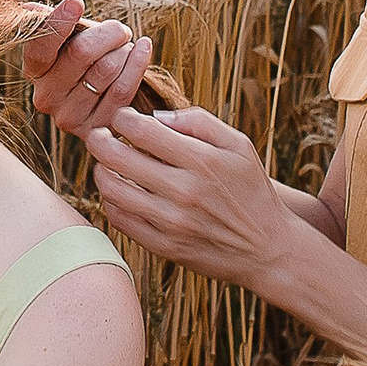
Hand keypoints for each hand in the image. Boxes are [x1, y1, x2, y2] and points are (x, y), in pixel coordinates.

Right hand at [24, 0, 156, 144]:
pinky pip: (123, 89)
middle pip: (81, 52)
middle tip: (120, 29)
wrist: (104, 99)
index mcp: (33, 72)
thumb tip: (29, 9)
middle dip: (107, 32)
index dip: (58, 23)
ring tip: (126, 47)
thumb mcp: (67, 41)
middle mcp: (45, 98)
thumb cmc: (84, 60)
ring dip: (123, 49)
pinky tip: (143, 48)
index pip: (40, 48)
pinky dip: (138, 62)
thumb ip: (51, 25)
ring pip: (106, 68)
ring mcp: (70, 117)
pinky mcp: (97, 128)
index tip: (76, 2)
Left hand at [88, 104, 291, 285]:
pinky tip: (119, 192)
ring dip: (101, 171)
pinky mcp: (164, 246)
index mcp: (202, 161)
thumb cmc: (252, 190)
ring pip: (112, 190)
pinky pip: (121, 220)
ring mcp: (171, 222)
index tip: (122, 118)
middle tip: (99, 136)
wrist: (267, 248)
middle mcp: (184, 192)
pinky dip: (111, 202)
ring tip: (105, 163)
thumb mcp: (239, 145)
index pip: (142, 131)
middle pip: (118, 158)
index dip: (123, 119)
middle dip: (99, 140)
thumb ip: (200, 121)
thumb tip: (157, 117)